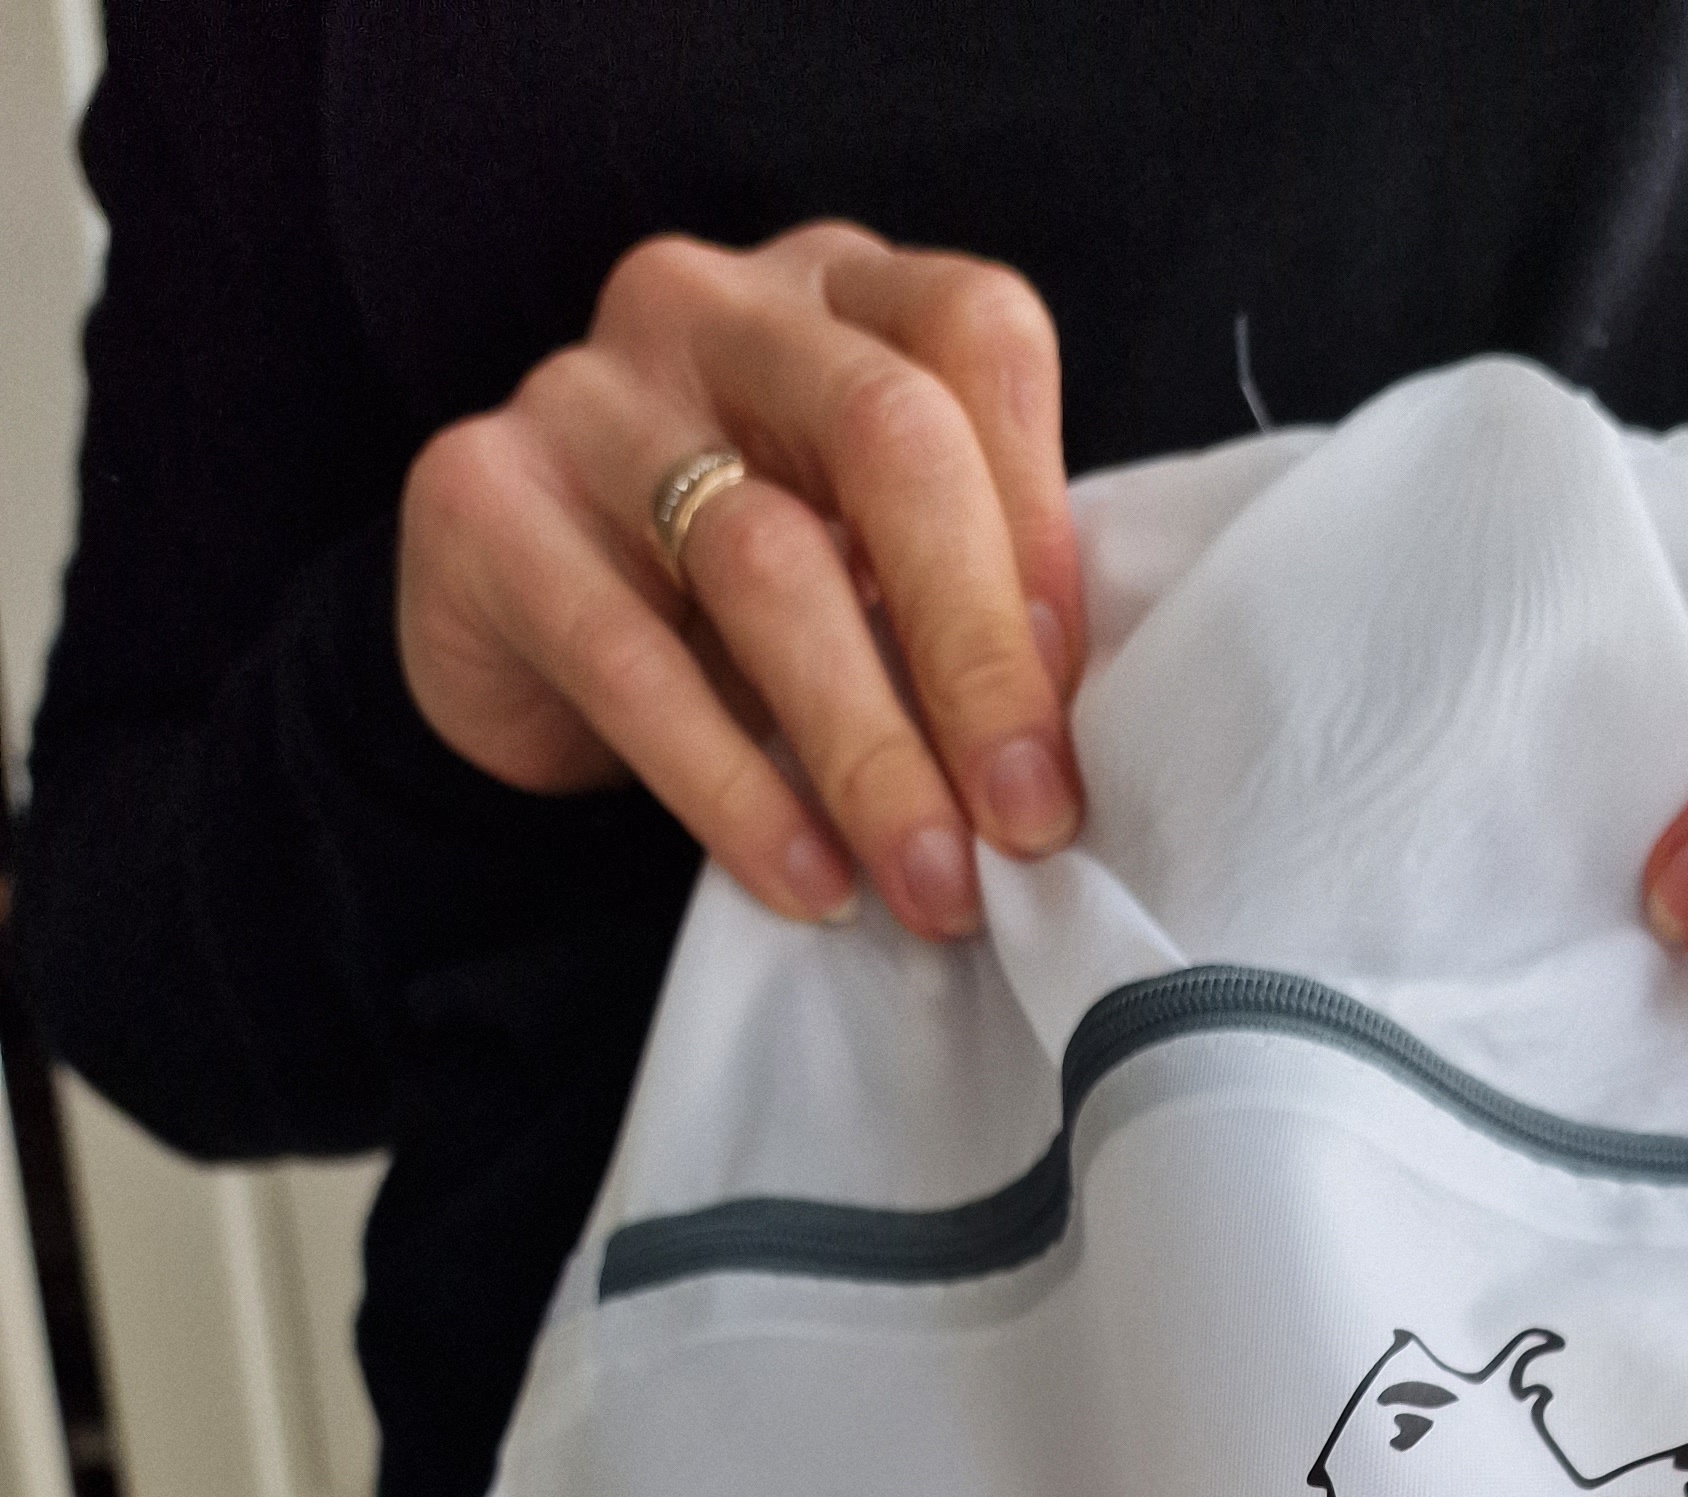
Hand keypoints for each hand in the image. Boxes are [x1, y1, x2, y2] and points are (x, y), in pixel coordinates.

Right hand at [398, 225, 1082, 938]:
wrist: (516, 649)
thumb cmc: (734, 603)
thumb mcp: (869, 566)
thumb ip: (967, 593)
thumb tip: (1064, 753)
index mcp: (839, 292)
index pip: (973, 335)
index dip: (1040, 521)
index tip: (1077, 701)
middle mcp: (711, 307)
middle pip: (885, 434)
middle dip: (976, 649)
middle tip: (1027, 822)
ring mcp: (585, 390)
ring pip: (764, 559)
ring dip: (869, 750)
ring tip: (933, 882)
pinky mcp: (480, 498)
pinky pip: (629, 662)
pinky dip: (735, 791)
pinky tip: (807, 880)